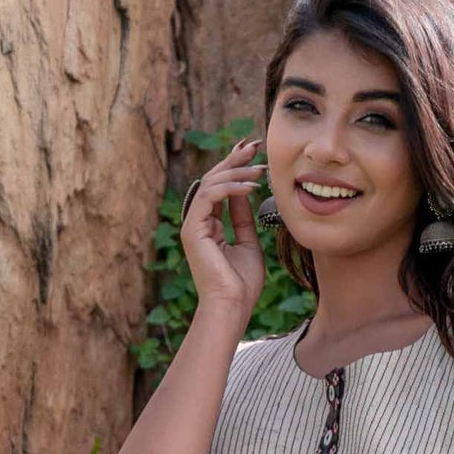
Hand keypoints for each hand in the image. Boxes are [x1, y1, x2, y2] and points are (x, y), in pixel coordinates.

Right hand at [180, 137, 268, 324]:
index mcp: (209, 224)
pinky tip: (251, 187)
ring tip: (260, 169)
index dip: (236, 166)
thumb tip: (246, 192)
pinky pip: (209, 195)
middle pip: (213, 178)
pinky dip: (231, 187)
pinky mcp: (193, 229)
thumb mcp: (249, 243)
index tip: (256, 153)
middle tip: (256, 145)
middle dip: (235, 159)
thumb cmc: (241, 284)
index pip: (220, 187)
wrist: (232, 307)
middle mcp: (198, 221)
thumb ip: (243, 218)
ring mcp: (193, 225)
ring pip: (210, 183)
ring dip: (236, 171)